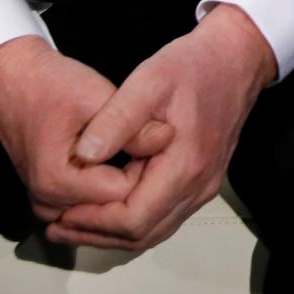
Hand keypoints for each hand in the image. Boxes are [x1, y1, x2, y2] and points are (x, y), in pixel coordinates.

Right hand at [0, 37, 168, 222]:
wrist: (13, 82)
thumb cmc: (51, 85)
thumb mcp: (98, 96)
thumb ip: (132, 124)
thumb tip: (168, 138)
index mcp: (58, 180)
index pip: (126, 194)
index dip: (149, 167)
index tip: (155, 140)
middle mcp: (48, 201)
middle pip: (115, 208)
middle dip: (139, 179)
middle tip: (149, 143)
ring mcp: (46, 204)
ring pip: (105, 211)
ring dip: (126, 187)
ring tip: (135, 150)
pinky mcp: (49, 199)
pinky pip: (91, 208)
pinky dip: (110, 191)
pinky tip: (123, 163)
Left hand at [48, 3, 276, 251]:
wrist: (236, 59)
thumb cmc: (192, 67)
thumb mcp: (148, 82)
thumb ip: (116, 121)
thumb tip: (83, 157)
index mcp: (186, 166)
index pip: (134, 218)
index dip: (93, 222)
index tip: (60, 212)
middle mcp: (199, 186)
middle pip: (143, 235)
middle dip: (96, 234)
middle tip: (56, 226)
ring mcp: (204, 187)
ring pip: (154, 231)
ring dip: (112, 233)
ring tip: (72, 224)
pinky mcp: (202, 181)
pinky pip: (164, 217)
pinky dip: (131, 222)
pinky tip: (105, 210)